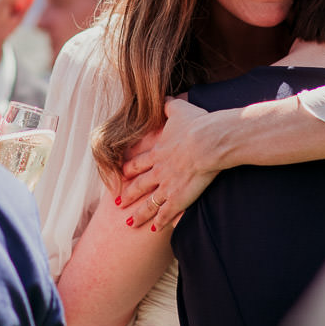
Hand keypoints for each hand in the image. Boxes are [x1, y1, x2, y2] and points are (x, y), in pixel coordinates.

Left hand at [118, 98, 219, 230]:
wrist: (208, 141)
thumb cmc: (196, 124)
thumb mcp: (179, 109)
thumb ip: (169, 104)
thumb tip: (164, 95)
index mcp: (158, 151)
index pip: (139, 163)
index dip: (129, 169)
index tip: (121, 174)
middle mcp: (159, 170)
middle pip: (139, 185)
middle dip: (128, 193)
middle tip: (117, 201)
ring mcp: (167, 186)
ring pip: (148, 203)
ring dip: (139, 213)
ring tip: (128, 222)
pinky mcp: (179, 198)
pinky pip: (166, 213)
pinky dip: (160, 222)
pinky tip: (154, 230)